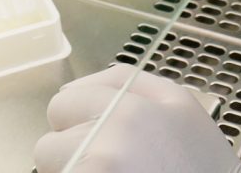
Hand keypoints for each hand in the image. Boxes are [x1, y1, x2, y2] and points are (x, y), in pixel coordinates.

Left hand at [34, 66, 240, 172]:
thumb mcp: (193, 134)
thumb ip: (156, 108)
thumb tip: (102, 107)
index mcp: (167, 102)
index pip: (109, 78)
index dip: (89, 98)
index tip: (82, 115)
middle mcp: (132, 117)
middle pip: (65, 106)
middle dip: (70, 133)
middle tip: (91, 161)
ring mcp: (105, 152)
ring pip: (47, 150)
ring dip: (62, 167)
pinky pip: (52, 172)